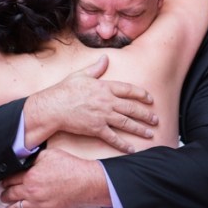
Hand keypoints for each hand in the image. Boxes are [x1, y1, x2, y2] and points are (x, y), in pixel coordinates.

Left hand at [0, 148, 109, 207]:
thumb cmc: (69, 166)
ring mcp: (38, 204)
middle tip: (3, 196)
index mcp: (29, 176)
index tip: (3, 182)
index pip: (10, 179)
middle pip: (11, 195)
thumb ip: (33, 158)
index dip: (5, 181)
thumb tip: (23, 160)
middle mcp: (30, 191)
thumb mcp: (48, 155)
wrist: (86, 183)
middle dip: (5, 195)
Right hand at [24, 54, 156, 153]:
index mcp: (104, 87)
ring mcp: (102, 116)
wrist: (52, 107)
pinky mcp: (96, 128)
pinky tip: (132, 149)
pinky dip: (123, 144)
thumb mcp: (80, 75)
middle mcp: (107, 102)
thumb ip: (95, 68)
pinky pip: (113, 138)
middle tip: (155, 119)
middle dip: (146, 114)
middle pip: (132, 108)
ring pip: (127, 123)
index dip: (141, 95)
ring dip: (140, 129)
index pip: (128, 90)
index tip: (150, 99)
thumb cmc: (64, 90)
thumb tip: (105, 58)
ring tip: (149, 133)